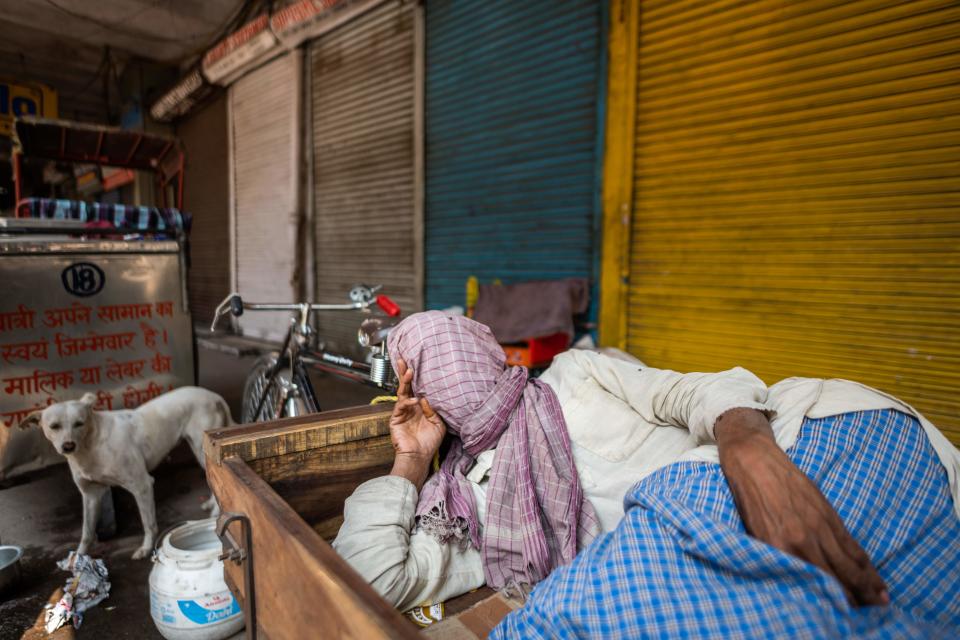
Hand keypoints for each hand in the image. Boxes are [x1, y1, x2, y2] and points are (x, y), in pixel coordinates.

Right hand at [389, 359, 445, 489]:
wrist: (420, 456)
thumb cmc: (429, 442)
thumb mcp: (438, 424)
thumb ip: (434, 410)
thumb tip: (425, 398)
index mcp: (420, 406)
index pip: (416, 388)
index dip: (415, 377)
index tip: (416, 363)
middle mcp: (410, 407)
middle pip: (406, 386)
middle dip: (404, 373)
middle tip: (403, 359)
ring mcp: (402, 412)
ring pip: (401, 393)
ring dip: (405, 382)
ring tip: (409, 372)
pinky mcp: (395, 419)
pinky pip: (400, 406)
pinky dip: (407, 402)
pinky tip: (414, 401)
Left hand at [716, 408, 888, 606]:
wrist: (753, 460)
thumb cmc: (748, 498)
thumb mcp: (754, 532)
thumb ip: (775, 554)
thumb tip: (792, 578)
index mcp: (778, 546)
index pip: (810, 582)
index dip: (828, 601)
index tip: (839, 614)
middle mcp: (801, 539)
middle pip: (835, 578)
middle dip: (854, 598)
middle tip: (867, 613)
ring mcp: (818, 526)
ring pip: (849, 563)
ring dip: (867, 585)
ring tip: (880, 601)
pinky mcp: (827, 513)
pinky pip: (850, 544)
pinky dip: (864, 562)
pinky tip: (873, 575)